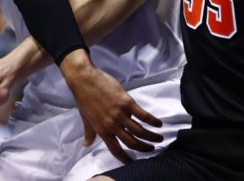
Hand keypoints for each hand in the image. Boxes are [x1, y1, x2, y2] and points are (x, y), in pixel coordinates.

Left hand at [59, 50, 163, 164]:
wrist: (84, 80)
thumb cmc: (84, 98)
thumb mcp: (85, 118)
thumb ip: (90, 133)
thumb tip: (86, 145)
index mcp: (102, 130)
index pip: (116, 150)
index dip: (126, 159)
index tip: (134, 163)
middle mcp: (112, 125)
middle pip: (132, 142)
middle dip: (143, 148)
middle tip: (151, 149)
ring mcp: (120, 114)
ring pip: (139, 130)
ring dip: (151, 136)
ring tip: (159, 139)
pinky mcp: (127, 102)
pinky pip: (143, 115)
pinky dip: (152, 121)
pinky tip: (158, 124)